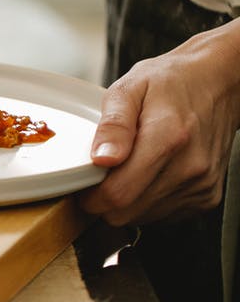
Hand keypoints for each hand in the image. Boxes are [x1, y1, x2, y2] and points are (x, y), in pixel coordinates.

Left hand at [79, 21, 239, 225]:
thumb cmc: (170, 83)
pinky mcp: (208, 196)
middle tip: (101, 175)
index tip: (83, 183)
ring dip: (126, 202)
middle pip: (126, 213)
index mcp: (167, 138)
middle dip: (103, 201)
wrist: (217, 83)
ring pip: (142, 218)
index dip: (90, 196)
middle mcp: (189, 167)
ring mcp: (201, 185)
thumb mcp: (129, 89)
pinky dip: (148, 202)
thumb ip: (112, 125)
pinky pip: (163, 215)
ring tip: (130, 168)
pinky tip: (150, 175)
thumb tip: (101, 159)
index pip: (117, 194)